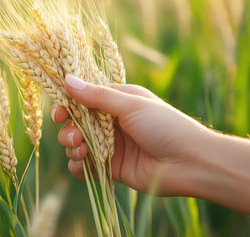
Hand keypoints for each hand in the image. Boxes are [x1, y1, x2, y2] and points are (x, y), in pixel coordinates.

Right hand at [52, 75, 212, 195]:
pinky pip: (87, 167)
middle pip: (77, 123)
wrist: (190, 162)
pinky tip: (82, 164)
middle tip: (73, 137)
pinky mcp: (113, 168)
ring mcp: (112, 146)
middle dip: (69, 130)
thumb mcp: (131, 105)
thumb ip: (98, 96)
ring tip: (81, 149)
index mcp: (119, 101)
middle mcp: (113, 123)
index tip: (58, 113)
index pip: (84, 99)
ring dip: (72, 147)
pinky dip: (79, 166)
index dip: (68, 105)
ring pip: (79, 145)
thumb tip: (67, 80)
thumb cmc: (165, 125)